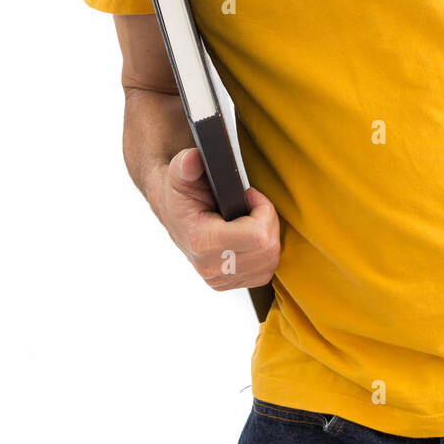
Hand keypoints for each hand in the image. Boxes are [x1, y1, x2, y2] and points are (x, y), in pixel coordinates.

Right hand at [155, 146, 280, 291]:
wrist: (173, 212)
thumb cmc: (181, 192)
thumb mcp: (181, 172)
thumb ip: (187, 165)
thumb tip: (192, 160)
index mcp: (201, 242)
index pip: (259, 235)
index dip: (263, 210)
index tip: (249, 195)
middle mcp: (210, 267)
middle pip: (269, 249)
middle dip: (267, 221)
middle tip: (252, 205)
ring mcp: (218, 279)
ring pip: (270, 262)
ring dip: (268, 237)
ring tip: (250, 219)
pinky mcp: (227, 284)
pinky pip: (265, 273)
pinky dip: (264, 253)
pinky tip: (250, 237)